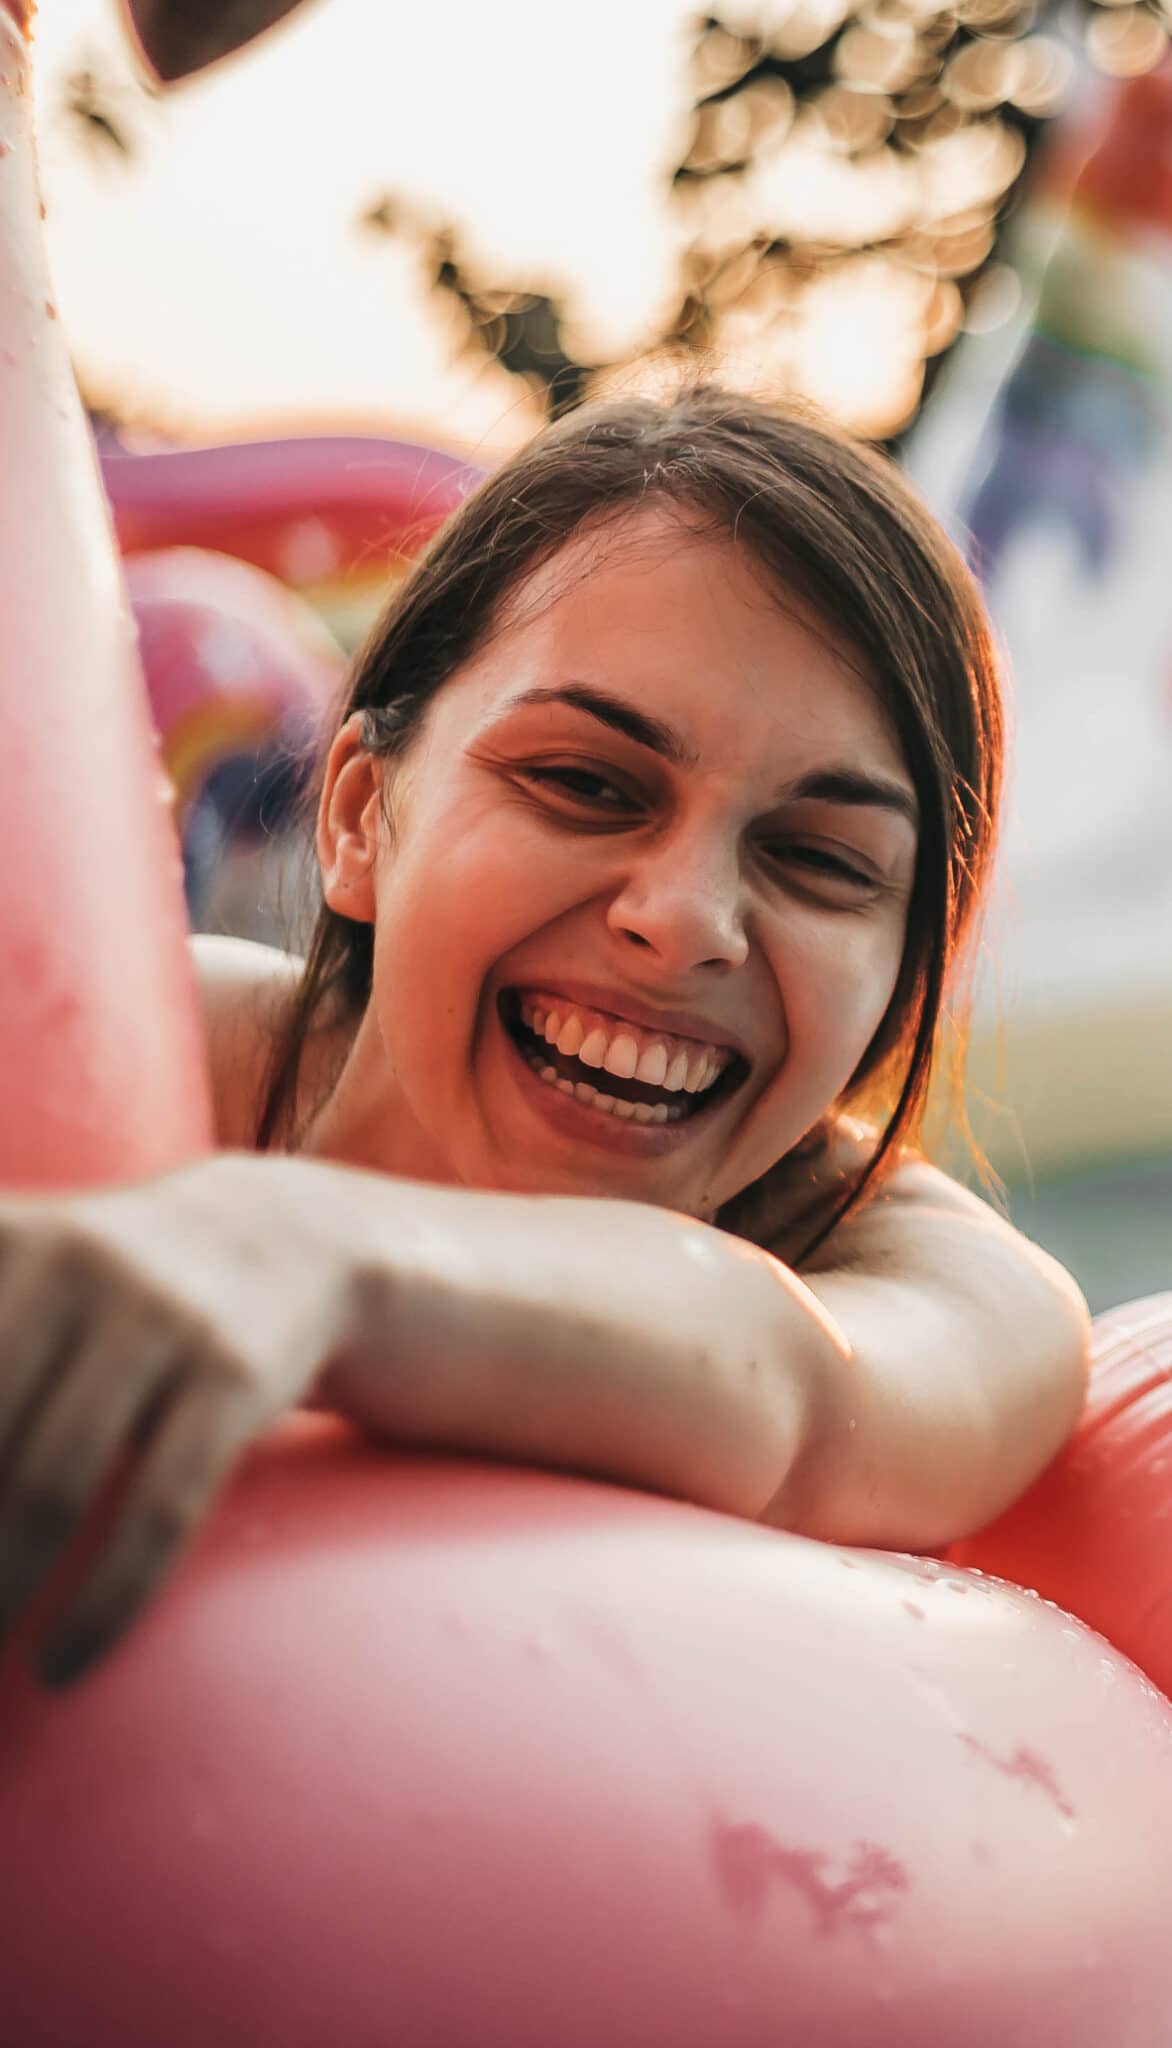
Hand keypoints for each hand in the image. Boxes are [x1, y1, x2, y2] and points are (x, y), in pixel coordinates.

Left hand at [0, 1155, 358, 1685]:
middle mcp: (74, 1262)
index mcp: (1, 1238)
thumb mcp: (12, 1259)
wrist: (283, 1238)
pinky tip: (58, 1665)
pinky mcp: (233, 1373)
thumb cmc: (105, 1282)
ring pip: (48, 1485)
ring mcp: (162, 1314)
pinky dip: (101, 1604)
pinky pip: (158, 1511)